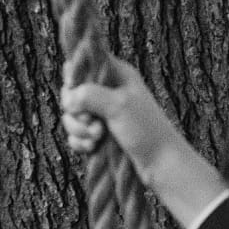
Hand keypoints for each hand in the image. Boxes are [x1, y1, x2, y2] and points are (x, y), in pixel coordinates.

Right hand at [59, 57, 181, 164]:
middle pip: (72, 92)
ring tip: (98, 137)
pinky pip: (76, 135)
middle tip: (91, 121)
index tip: (74, 88)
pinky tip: (92, 148)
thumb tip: (68, 98)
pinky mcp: (98, 136)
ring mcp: (103, 115)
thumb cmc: (146, 129)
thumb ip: (89, 94)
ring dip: (79, 129)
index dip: (75, 75)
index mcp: (117, 75)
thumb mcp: (119, 104)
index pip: (86, 63)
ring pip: (72, 116)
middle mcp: (108, 92)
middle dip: (76, 110)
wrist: (160, 164)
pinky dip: (80, 142)